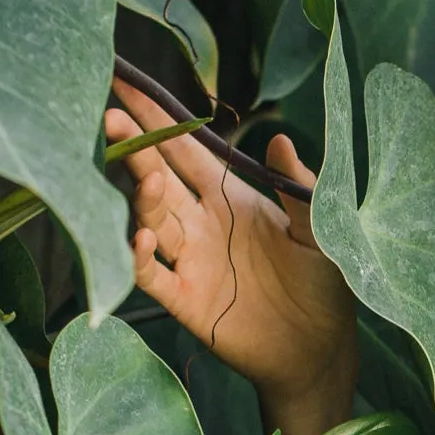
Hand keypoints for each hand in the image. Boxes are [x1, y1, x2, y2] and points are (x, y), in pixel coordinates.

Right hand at [106, 78, 356, 434]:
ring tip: (143, 172)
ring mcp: (190, 260)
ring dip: (143, 195)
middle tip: (110, 116)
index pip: (186, 150)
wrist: (320, 350)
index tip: (129, 84)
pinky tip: (139, 235)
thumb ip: (297, 186)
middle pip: (159, 176)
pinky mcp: (186, 300)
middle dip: (135, 147)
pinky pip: (151, 275)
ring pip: (153, 218)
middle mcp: (202, 223)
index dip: (159, 119)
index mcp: (230, 197)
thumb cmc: (324, 285)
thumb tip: (279, 139)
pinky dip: (138, 256)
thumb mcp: (320, 228)